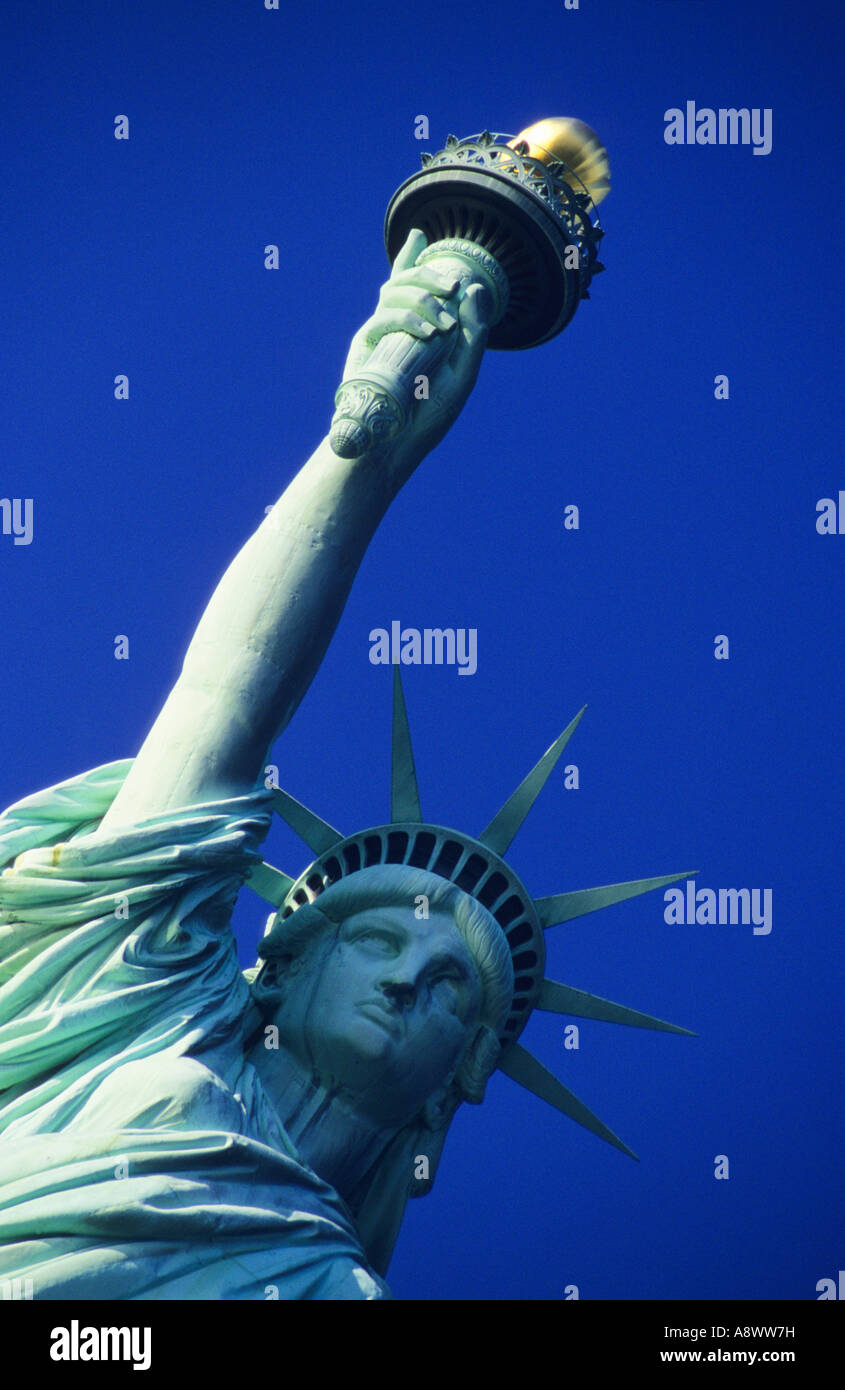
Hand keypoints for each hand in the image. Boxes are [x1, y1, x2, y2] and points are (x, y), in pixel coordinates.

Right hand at [341, 229, 491, 484]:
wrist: (397, 447)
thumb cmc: (428, 417)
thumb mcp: (462, 374)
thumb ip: (473, 335)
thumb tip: (477, 289)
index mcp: (415, 331)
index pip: (411, 288)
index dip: (411, 259)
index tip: (419, 234)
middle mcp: (393, 327)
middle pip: (402, 279)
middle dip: (429, 274)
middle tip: (454, 287)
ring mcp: (376, 335)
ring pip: (392, 291)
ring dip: (422, 297)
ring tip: (444, 324)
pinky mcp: (364, 348)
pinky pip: (382, 317)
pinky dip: (409, 319)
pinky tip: (431, 333)